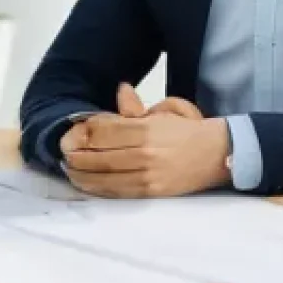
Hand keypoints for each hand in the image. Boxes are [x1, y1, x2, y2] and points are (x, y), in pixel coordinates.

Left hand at [60, 83, 229, 197]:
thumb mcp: (169, 109)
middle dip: (75, 154)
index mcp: (147, 128)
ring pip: (102, 176)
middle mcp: (144, 153)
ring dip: (80, 173)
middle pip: (97, 155)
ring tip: (69, 168)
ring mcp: (146, 175)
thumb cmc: (191, 130)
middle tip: (63, 152)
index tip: (71, 133)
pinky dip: (96, 187)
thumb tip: (121, 91)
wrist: (219, 153)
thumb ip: (139, 107)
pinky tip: (86, 182)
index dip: (82, 132)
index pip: (102, 131)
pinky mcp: (150, 192)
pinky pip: (116, 191)